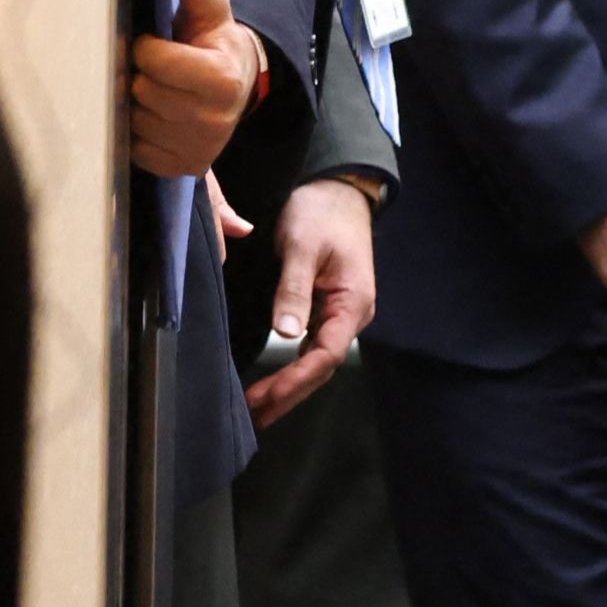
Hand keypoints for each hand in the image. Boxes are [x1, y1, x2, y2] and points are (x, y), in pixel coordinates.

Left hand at [128, 0, 264, 177]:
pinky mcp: (183, 168)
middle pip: (143, 92)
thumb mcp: (211, 10)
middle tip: (154, 70)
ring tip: (157, 91)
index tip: (155, 44)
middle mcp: (214, 121)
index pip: (155, 61)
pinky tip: (156, 116)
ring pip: (136, 121)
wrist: (239, 87)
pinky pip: (137, 149)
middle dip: (142, 76)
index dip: (146, 47)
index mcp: (222, 79)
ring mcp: (199, 149)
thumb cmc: (217, 44)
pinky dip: (139, 132)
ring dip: (138, 104)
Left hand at [246, 175, 375, 427]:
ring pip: (317, 361)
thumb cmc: (322, 213)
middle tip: (255, 415)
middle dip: (289, 393)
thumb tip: (287, 334)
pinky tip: (277, 382)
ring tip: (260, 408)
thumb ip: (294, 290)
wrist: (339, 191)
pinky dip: (294, 368)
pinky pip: (313, 348)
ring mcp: (341, 314)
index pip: (325, 355)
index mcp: (352, 303)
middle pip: (321, 367)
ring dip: (290, 386)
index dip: (294, 380)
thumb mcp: (302, 247)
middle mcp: (352, 315)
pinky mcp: (329, 309)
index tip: (265, 397)